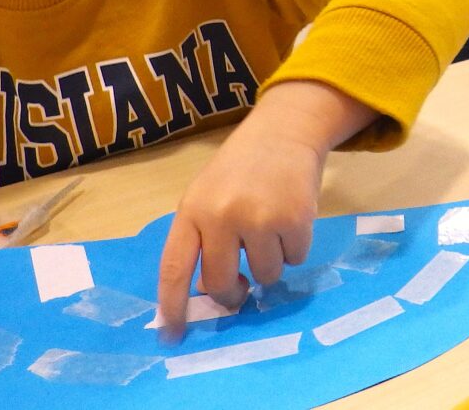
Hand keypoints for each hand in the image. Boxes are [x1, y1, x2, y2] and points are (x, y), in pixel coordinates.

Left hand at [156, 116, 322, 341]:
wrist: (284, 132)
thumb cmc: (239, 170)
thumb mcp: (206, 197)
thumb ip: (202, 239)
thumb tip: (209, 296)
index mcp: (192, 211)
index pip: (175, 269)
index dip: (173, 306)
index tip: (172, 335)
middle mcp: (222, 216)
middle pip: (221, 283)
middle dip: (233, 293)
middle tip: (241, 286)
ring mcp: (260, 218)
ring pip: (264, 276)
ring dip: (269, 263)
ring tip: (270, 231)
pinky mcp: (295, 219)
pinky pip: (294, 260)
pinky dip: (295, 248)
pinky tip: (290, 220)